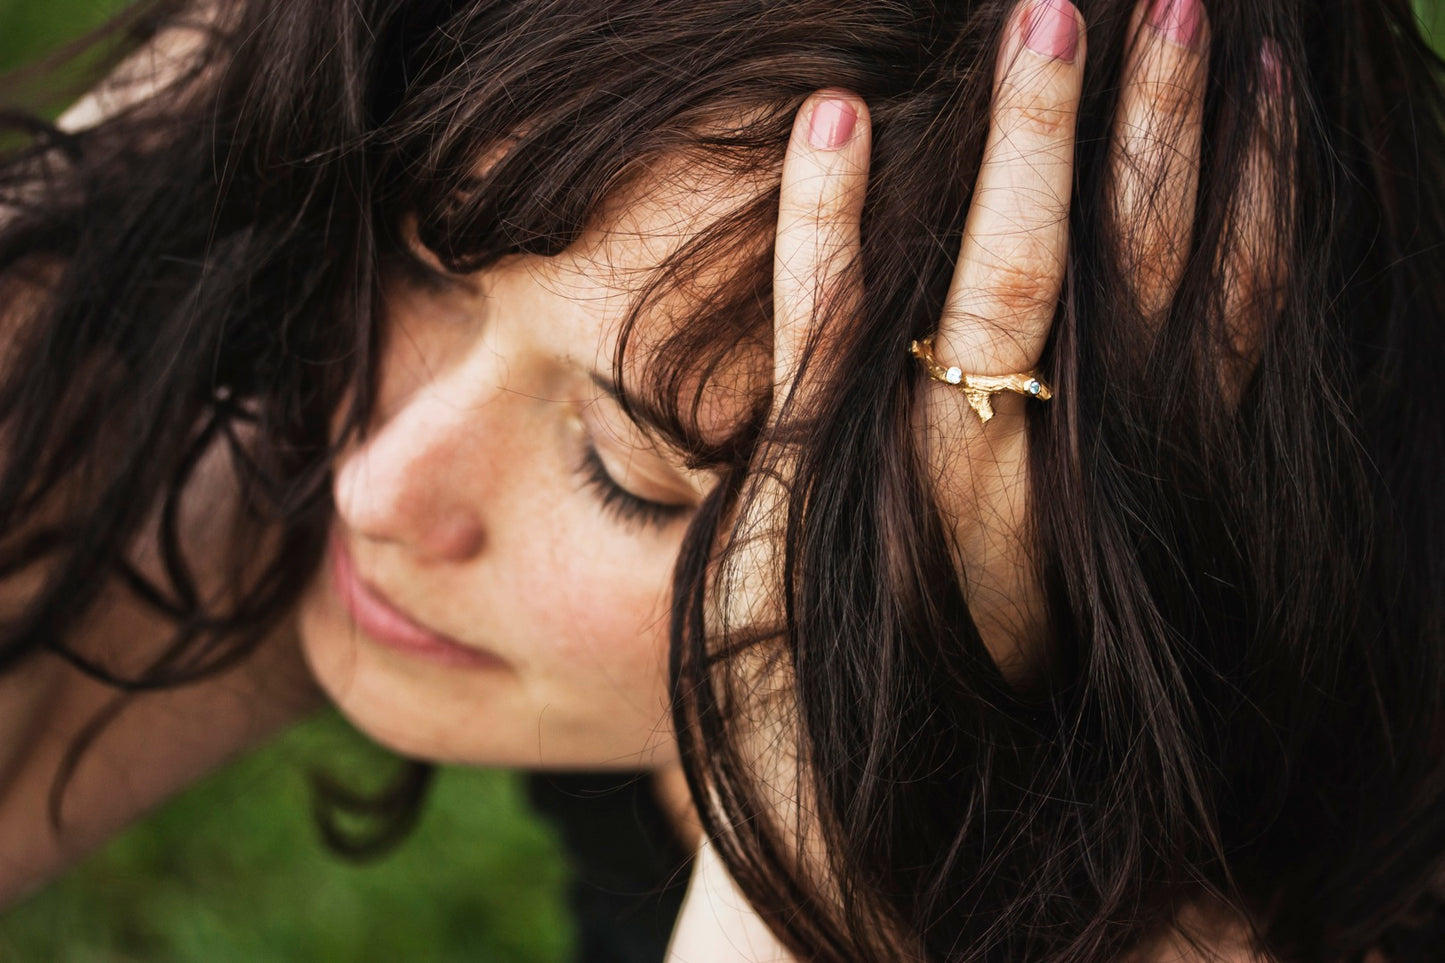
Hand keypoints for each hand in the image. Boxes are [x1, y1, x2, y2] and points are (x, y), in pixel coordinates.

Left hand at [689, 0, 1289, 955]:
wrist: (843, 854)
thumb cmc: (953, 726)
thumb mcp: (1054, 610)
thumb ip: (1102, 499)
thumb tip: (1165, 360)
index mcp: (1116, 517)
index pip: (1208, 334)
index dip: (1249, 209)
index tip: (1270, 89)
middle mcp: (1038, 492)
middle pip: (1122, 286)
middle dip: (1156, 137)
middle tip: (1183, 3)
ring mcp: (911, 487)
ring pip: (992, 297)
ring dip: (1023, 151)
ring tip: (1052, 13)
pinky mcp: (794, 492)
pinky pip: (814, 342)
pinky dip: (821, 231)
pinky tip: (833, 117)